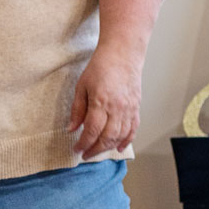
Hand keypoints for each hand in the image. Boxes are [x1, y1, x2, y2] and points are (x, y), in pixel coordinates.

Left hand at [68, 45, 142, 159]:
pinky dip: (126, 141)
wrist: (122, 54)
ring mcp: (128, 109)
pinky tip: (118, 147)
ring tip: (98, 151)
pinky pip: (133, 129)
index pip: (92, 130)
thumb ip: (77, 109)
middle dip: (95, 149)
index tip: (76, 149)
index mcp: (101, 102)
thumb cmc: (100, 67)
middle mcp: (117, 108)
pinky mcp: (136, 107)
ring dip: (108, 147)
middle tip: (85, 155)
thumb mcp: (81, 86)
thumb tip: (71, 128)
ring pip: (120, 136)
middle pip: (107, 137)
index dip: (83, 143)